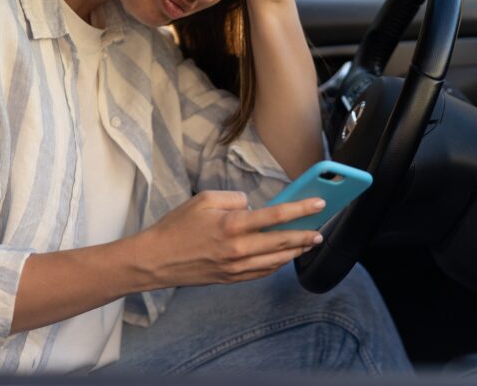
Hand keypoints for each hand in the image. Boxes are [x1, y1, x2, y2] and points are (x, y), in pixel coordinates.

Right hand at [134, 190, 324, 287]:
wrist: (156, 260)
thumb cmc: (177, 226)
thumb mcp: (204, 199)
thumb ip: (234, 198)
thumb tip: (252, 206)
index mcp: (232, 225)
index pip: (276, 216)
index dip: (301, 209)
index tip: (319, 204)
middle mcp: (238, 249)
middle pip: (282, 242)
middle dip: (305, 235)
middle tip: (320, 230)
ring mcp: (236, 267)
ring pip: (276, 261)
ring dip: (295, 252)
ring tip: (307, 243)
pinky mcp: (231, 279)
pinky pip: (261, 273)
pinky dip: (276, 265)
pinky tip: (282, 258)